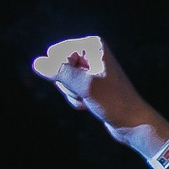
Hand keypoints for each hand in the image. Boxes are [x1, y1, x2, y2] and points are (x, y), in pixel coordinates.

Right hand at [30, 35, 163, 135]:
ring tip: (90, 100)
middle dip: (67, 84)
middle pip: (56, 66)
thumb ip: (59, 72)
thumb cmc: (113, 102)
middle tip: (87, 92)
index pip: (55, 52)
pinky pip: (69, 90)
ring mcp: (88, 69)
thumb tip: (36, 63)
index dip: (64, 71)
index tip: (85, 81)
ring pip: (62, 80)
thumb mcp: (84, 86)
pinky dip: (76, 100)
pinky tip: (90, 105)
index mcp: (92, 45)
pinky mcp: (88, 84)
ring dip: (72, 94)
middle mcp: (90, 53)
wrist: (132, 123)